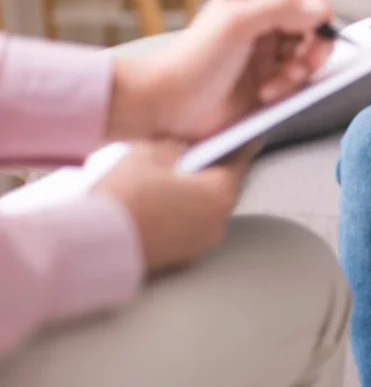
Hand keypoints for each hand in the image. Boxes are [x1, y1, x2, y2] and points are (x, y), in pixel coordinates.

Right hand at [93, 141, 255, 273]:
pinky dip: (183, 217)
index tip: (246, 138)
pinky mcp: (182, 260)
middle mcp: (218, 223)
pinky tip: (163, 206)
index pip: (239, 163)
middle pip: (223, 189)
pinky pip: (190, 230)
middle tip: (201, 157)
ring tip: (175, 181)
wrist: (95, 246)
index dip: (240, 146)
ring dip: (196, 197)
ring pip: (206, 212)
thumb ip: (171, 149)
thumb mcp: (146, 155)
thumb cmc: (124, 197)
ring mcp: (201, 245)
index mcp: (219, 194)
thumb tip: (180, 150)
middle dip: (212, 173)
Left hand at [110, 0, 333, 140]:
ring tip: (280, 82)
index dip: (313, 0)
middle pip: (311, 22)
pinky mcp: (269, 81)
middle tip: (306, 63)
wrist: (171, 104)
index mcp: (253, 0)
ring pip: (309, 53)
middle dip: (314, 44)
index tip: (319, 22)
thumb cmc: (194, 60)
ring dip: (302, 69)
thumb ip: (280, 8)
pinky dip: (290, 87)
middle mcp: (263, 23)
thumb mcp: (236, 22)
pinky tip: (267, 94)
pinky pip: (298, 80)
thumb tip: (319, 10)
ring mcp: (267, 53)